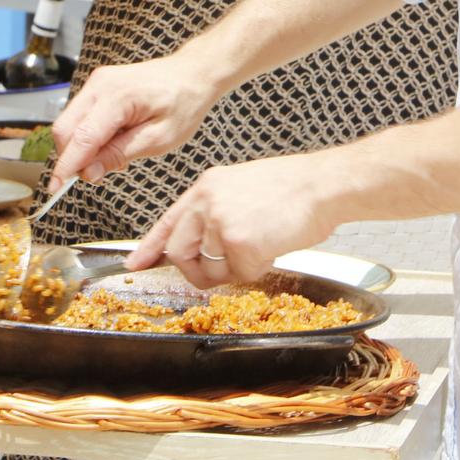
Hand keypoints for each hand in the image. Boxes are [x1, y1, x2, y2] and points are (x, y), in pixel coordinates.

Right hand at [49, 55, 223, 187]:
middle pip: (64, 129)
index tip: (55, 190)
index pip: (81, 137)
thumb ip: (120, 154)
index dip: (66, 166)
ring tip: (113, 155)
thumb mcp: (159, 139)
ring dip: (79, 147)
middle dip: (71, 158)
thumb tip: (87, 173)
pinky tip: (112, 141)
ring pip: (68, 123)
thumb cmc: (183, 104)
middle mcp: (100, 84)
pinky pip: (79, 116)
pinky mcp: (96, 86)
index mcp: (118, 96)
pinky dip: (86, 135)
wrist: (192, 74)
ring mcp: (96, 82)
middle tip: (96, 176)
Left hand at [132, 155, 337, 287]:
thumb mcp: (241, 186)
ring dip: (235, 268)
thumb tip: (203, 243)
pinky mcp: (240, 244)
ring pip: (211, 270)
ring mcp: (220, 224)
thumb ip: (215, 211)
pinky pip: (241, 275)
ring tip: (262, 243)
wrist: (323, 184)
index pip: (168, 222)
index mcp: (206, 187)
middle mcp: (206, 203)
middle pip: (179, 252)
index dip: (150, 246)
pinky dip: (259, 268)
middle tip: (218, 272)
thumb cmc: (293, 187)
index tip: (136, 263)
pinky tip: (273, 246)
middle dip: (195, 270)